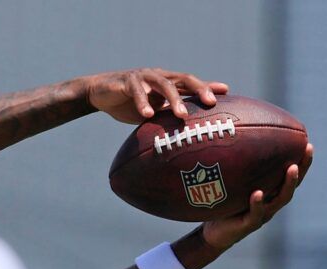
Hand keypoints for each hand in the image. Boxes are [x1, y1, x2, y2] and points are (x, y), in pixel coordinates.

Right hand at [87, 69, 227, 122]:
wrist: (100, 93)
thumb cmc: (128, 103)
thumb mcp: (152, 111)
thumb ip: (167, 116)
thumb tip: (185, 134)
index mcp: (167, 83)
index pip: (191, 83)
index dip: (207, 86)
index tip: (226, 92)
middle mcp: (159, 76)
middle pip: (183, 79)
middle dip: (199, 89)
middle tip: (210, 102)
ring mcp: (143, 77)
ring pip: (163, 84)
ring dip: (173, 99)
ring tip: (181, 115)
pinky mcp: (126, 81)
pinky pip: (137, 91)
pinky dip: (143, 103)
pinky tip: (147, 115)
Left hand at [202, 144, 313, 251]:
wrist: (214, 234)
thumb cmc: (224, 204)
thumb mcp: (231, 182)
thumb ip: (237, 165)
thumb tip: (234, 135)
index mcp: (270, 192)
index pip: (290, 175)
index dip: (302, 161)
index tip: (308, 143)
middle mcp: (271, 202)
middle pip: (293, 184)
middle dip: (302, 167)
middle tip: (306, 150)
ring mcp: (262, 214)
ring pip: (280, 199)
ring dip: (288, 184)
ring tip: (291, 169)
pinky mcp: (249, 225)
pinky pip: (256, 214)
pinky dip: (258, 203)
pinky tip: (258, 193)